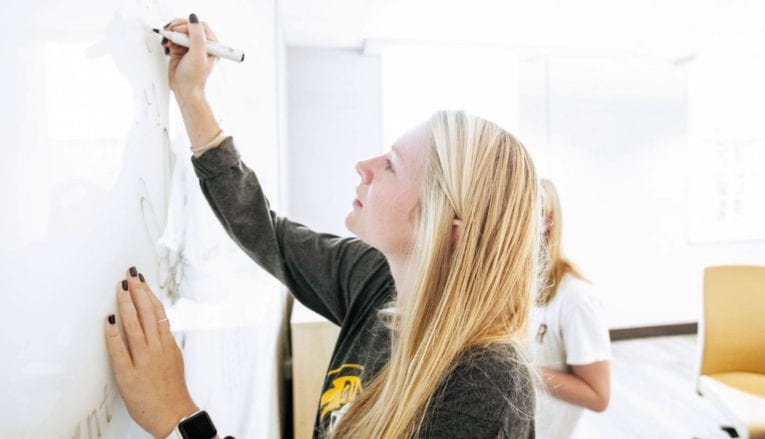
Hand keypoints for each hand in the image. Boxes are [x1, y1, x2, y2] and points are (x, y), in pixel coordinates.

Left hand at [104, 267, 198, 437]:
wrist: (173, 415)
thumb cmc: (173, 391)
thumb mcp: (174, 360)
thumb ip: (164, 343)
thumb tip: (157, 326)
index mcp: (168, 345)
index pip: (159, 312)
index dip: (150, 294)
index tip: (142, 280)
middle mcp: (157, 349)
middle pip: (148, 314)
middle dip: (138, 292)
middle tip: (129, 275)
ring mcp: (144, 361)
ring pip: (135, 326)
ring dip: (126, 305)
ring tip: (120, 289)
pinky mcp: (129, 375)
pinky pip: (119, 351)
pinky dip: (113, 334)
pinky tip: (108, 321)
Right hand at [162, 14, 218, 100]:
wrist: (185, 91)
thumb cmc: (194, 78)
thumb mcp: (197, 55)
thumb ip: (196, 36)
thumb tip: (193, 19)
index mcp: (211, 45)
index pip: (199, 27)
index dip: (187, 26)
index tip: (178, 31)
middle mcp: (201, 45)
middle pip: (188, 27)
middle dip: (176, 28)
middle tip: (169, 33)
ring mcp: (190, 48)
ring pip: (179, 33)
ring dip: (171, 35)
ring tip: (167, 42)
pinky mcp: (180, 51)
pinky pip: (173, 40)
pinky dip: (167, 40)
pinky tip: (166, 47)